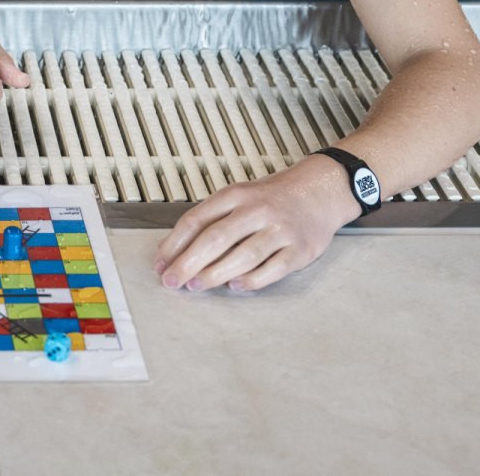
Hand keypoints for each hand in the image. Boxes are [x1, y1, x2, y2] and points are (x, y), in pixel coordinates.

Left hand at [152, 156, 360, 291]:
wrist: (319, 192)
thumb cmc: (271, 199)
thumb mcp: (238, 197)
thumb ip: (209, 219)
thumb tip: (173, 250)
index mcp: (236, 195)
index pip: (197, 219)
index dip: (175, 244)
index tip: (161, 264)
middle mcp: (257, 210)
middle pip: (216, 238)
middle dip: (189, 263)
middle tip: (172, 281)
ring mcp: (280, 229)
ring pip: (243, 255)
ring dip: (216, 274)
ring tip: (196, 286)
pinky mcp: (300, 249)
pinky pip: (273, 269)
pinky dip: (252, 280)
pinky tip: (236, 286)